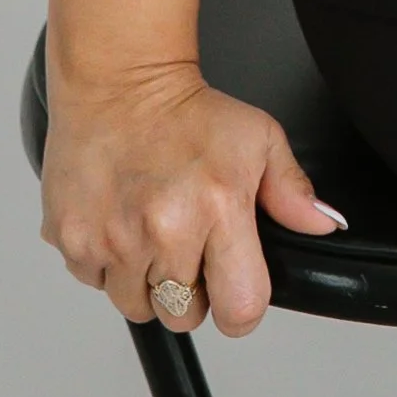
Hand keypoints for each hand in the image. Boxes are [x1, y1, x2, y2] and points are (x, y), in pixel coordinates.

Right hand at [41, 60, 346, 334]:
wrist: (118, 79)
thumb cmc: (186, 111)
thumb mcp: (257, 139)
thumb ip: (292, 190)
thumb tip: (323, 224)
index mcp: (217, 207)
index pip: (240, 309)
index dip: (241, 306)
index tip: (234, 284)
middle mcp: (165, 228)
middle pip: (185, 316)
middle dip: (190, 290)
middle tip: (187, 243)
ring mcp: (115, 238)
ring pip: (139, 306)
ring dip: (147, 279)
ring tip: (152, 229)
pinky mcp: (74, 239)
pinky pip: (98, 283)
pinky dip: (109, 263)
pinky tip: (121, 221)